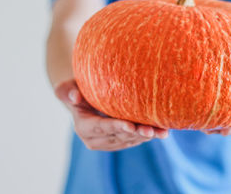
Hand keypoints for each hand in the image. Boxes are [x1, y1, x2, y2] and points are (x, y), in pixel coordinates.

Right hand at [54, 79, 168, 150]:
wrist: (85, 99)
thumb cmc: (78, 89)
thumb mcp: (68, 87)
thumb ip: (67, 91)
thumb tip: (75, 96)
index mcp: (84, 128)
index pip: (101, 128)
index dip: (116, 127)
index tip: (130, 125)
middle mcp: (96, 140)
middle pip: (119, 136)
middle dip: (136, 133)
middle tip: (151, 129)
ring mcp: (111, 142)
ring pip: (131, 140)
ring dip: (146, 136)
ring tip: (161, 131)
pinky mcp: (122, 141)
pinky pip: (136, 139)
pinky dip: (149, 134)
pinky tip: (163, 130)